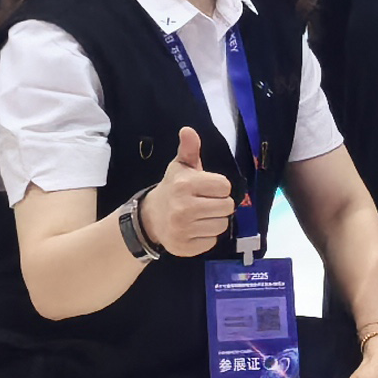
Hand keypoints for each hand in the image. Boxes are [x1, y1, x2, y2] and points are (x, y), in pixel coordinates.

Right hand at [140, 124, 234, 256]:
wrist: (150, 218)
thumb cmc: (173, 189)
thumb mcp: (180, 167)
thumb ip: (189, 149)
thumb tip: (188, 130)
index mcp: (185, 185)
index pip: (225, 186)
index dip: (219, 186)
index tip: (207, 188)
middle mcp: (183, 207)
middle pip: (227, 207)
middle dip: (219, 204)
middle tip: (205, 202)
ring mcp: (183, 229)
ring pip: (222, 225)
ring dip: (214, 220)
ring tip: (200, 216)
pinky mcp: (184, 247)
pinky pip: (212, 242)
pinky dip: (206, 237)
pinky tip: (194, 229)